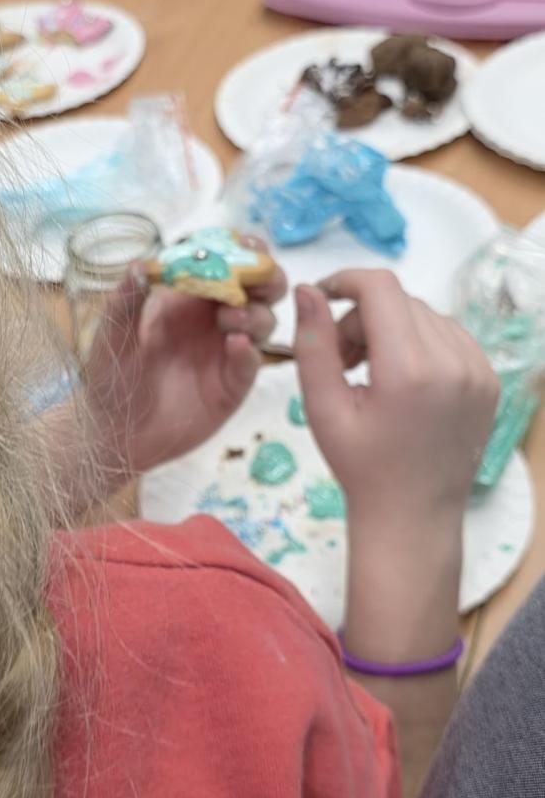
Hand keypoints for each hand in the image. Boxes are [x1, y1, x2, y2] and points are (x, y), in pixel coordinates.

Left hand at [84, 244, 285, 477]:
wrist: (115, 432)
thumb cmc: (111, 377)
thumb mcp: (112, 336)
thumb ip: (126, 301)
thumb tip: (140, 264)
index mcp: (186, 296)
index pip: (224, 261)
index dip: (241, 249)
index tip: (246, 244)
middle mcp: (213, 318)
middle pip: (258, 287)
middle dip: (265, 276)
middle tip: (256, 278)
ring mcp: (226, 351)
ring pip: (264, 320)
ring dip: (255, 312)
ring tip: (230, 317)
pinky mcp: (232, 384)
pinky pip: (252, 363)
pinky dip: (250, 352)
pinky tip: (236, 346)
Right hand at [293, 270, 498, 534]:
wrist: (413, 516)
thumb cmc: (360, 466)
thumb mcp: (322, 407)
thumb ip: (314, 344)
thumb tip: (308, 290)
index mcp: (409, 369)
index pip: (380, 288)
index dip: (345, 281)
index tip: (323, 299)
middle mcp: (453, 362)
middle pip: (400, 302)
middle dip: (363, 317)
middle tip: (343, 360)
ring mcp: (479, 371)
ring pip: (425, 315)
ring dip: (392, 328)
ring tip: (372, 372)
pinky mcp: (489, 380)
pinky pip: (451, 335)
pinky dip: (421, 343)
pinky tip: (403, 379)